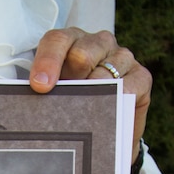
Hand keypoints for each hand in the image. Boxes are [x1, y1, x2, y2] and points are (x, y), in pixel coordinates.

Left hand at [30, 27, 152, 160]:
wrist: (103, 133)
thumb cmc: (74, 109)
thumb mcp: (55, 96)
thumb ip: (46, 92)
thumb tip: (33, 100)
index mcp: (71, 42)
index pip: (57, 41)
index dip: (47, 62)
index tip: (40, 86)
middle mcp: (97, 43)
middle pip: (81, 54)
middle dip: (70, 82)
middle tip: (62, 105)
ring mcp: (122, 57)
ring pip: (103, 74)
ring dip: (89, 97)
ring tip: (80, 117)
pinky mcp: (141, 76)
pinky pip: (126, 88)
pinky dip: (113, 104)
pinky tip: (103, 116)